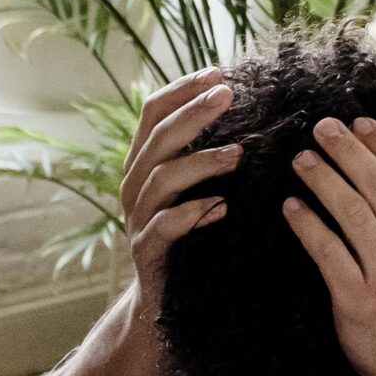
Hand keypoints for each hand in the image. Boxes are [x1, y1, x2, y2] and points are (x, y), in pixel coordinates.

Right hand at [118, 68, 241, 322]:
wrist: (159, 303)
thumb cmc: (188, 238)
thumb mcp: (191, 189)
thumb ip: (203, 153)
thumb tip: (242, 108)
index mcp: (143, 162)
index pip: (152, 112)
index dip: (182, 89)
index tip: (218, 72)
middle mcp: (134, 185)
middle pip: (158, 138)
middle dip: (194, 113)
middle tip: (229, 94)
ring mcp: (137, 218)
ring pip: (161, 178)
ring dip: (201, 162)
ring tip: (238, 154)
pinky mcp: (147, 251)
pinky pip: (165, 226)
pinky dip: (192, 214)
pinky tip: (221, 207)